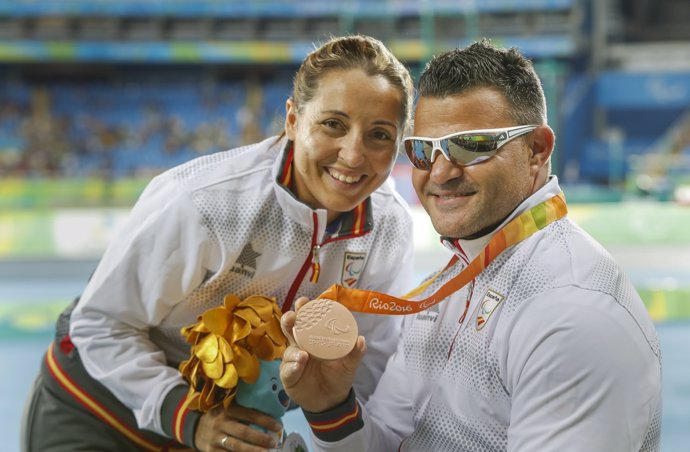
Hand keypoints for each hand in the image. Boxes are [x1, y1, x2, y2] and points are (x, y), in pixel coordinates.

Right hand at [194, 403, 281, 450]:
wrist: (194, 427)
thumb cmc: (219, 416)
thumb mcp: (227, 407)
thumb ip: (243, 408)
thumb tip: (271, 409)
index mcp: (228, 409)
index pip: (249, 414)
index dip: (265, 420)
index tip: (279, 426)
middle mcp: (221, 423)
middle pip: (244, 432)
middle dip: (261, 438)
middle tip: (275, 443)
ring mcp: (215, 438)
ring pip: (236, 447)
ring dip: (253, 451)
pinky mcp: (211, 451)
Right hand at [279, 297, 366, 412]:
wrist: (331, 401)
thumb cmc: (338, 376)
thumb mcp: (349, 364)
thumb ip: (355, 353)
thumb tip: (361, 340)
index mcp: (315, 338)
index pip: (308, 320)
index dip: (305, 309)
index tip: (305, 302)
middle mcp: (301, 345)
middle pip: (291, 328)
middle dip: (289, 320)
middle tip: (293, 317)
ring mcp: (293, 359)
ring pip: (288, 349)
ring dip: (294, 350)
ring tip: (303, 354)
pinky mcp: (288, 375)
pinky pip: (287, 369)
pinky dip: (293, 366)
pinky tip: (300, 365)